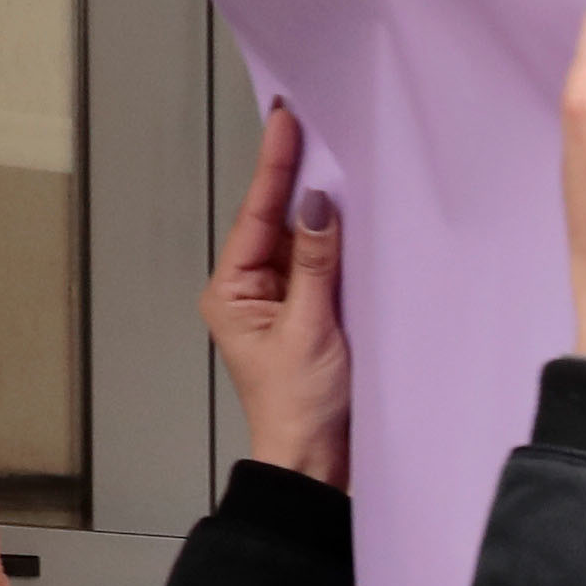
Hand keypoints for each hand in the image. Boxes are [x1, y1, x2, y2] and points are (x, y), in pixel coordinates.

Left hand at [203, 102, 349, 483]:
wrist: (316, 465)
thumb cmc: (301, 406)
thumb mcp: (309, 328)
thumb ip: (316, 263)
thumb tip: (317, 204)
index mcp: (232, 290)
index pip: (255, 215)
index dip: (273, 167)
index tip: (285, 120)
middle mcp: (251, 290)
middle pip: (276, 221)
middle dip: (296, 177)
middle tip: (311, 121)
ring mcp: (282, 302)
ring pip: (303, 241)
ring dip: (323, 210)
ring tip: (338, 158)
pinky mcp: (311, 315)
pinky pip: (323, 267)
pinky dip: (338, 243)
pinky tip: (353, 215)